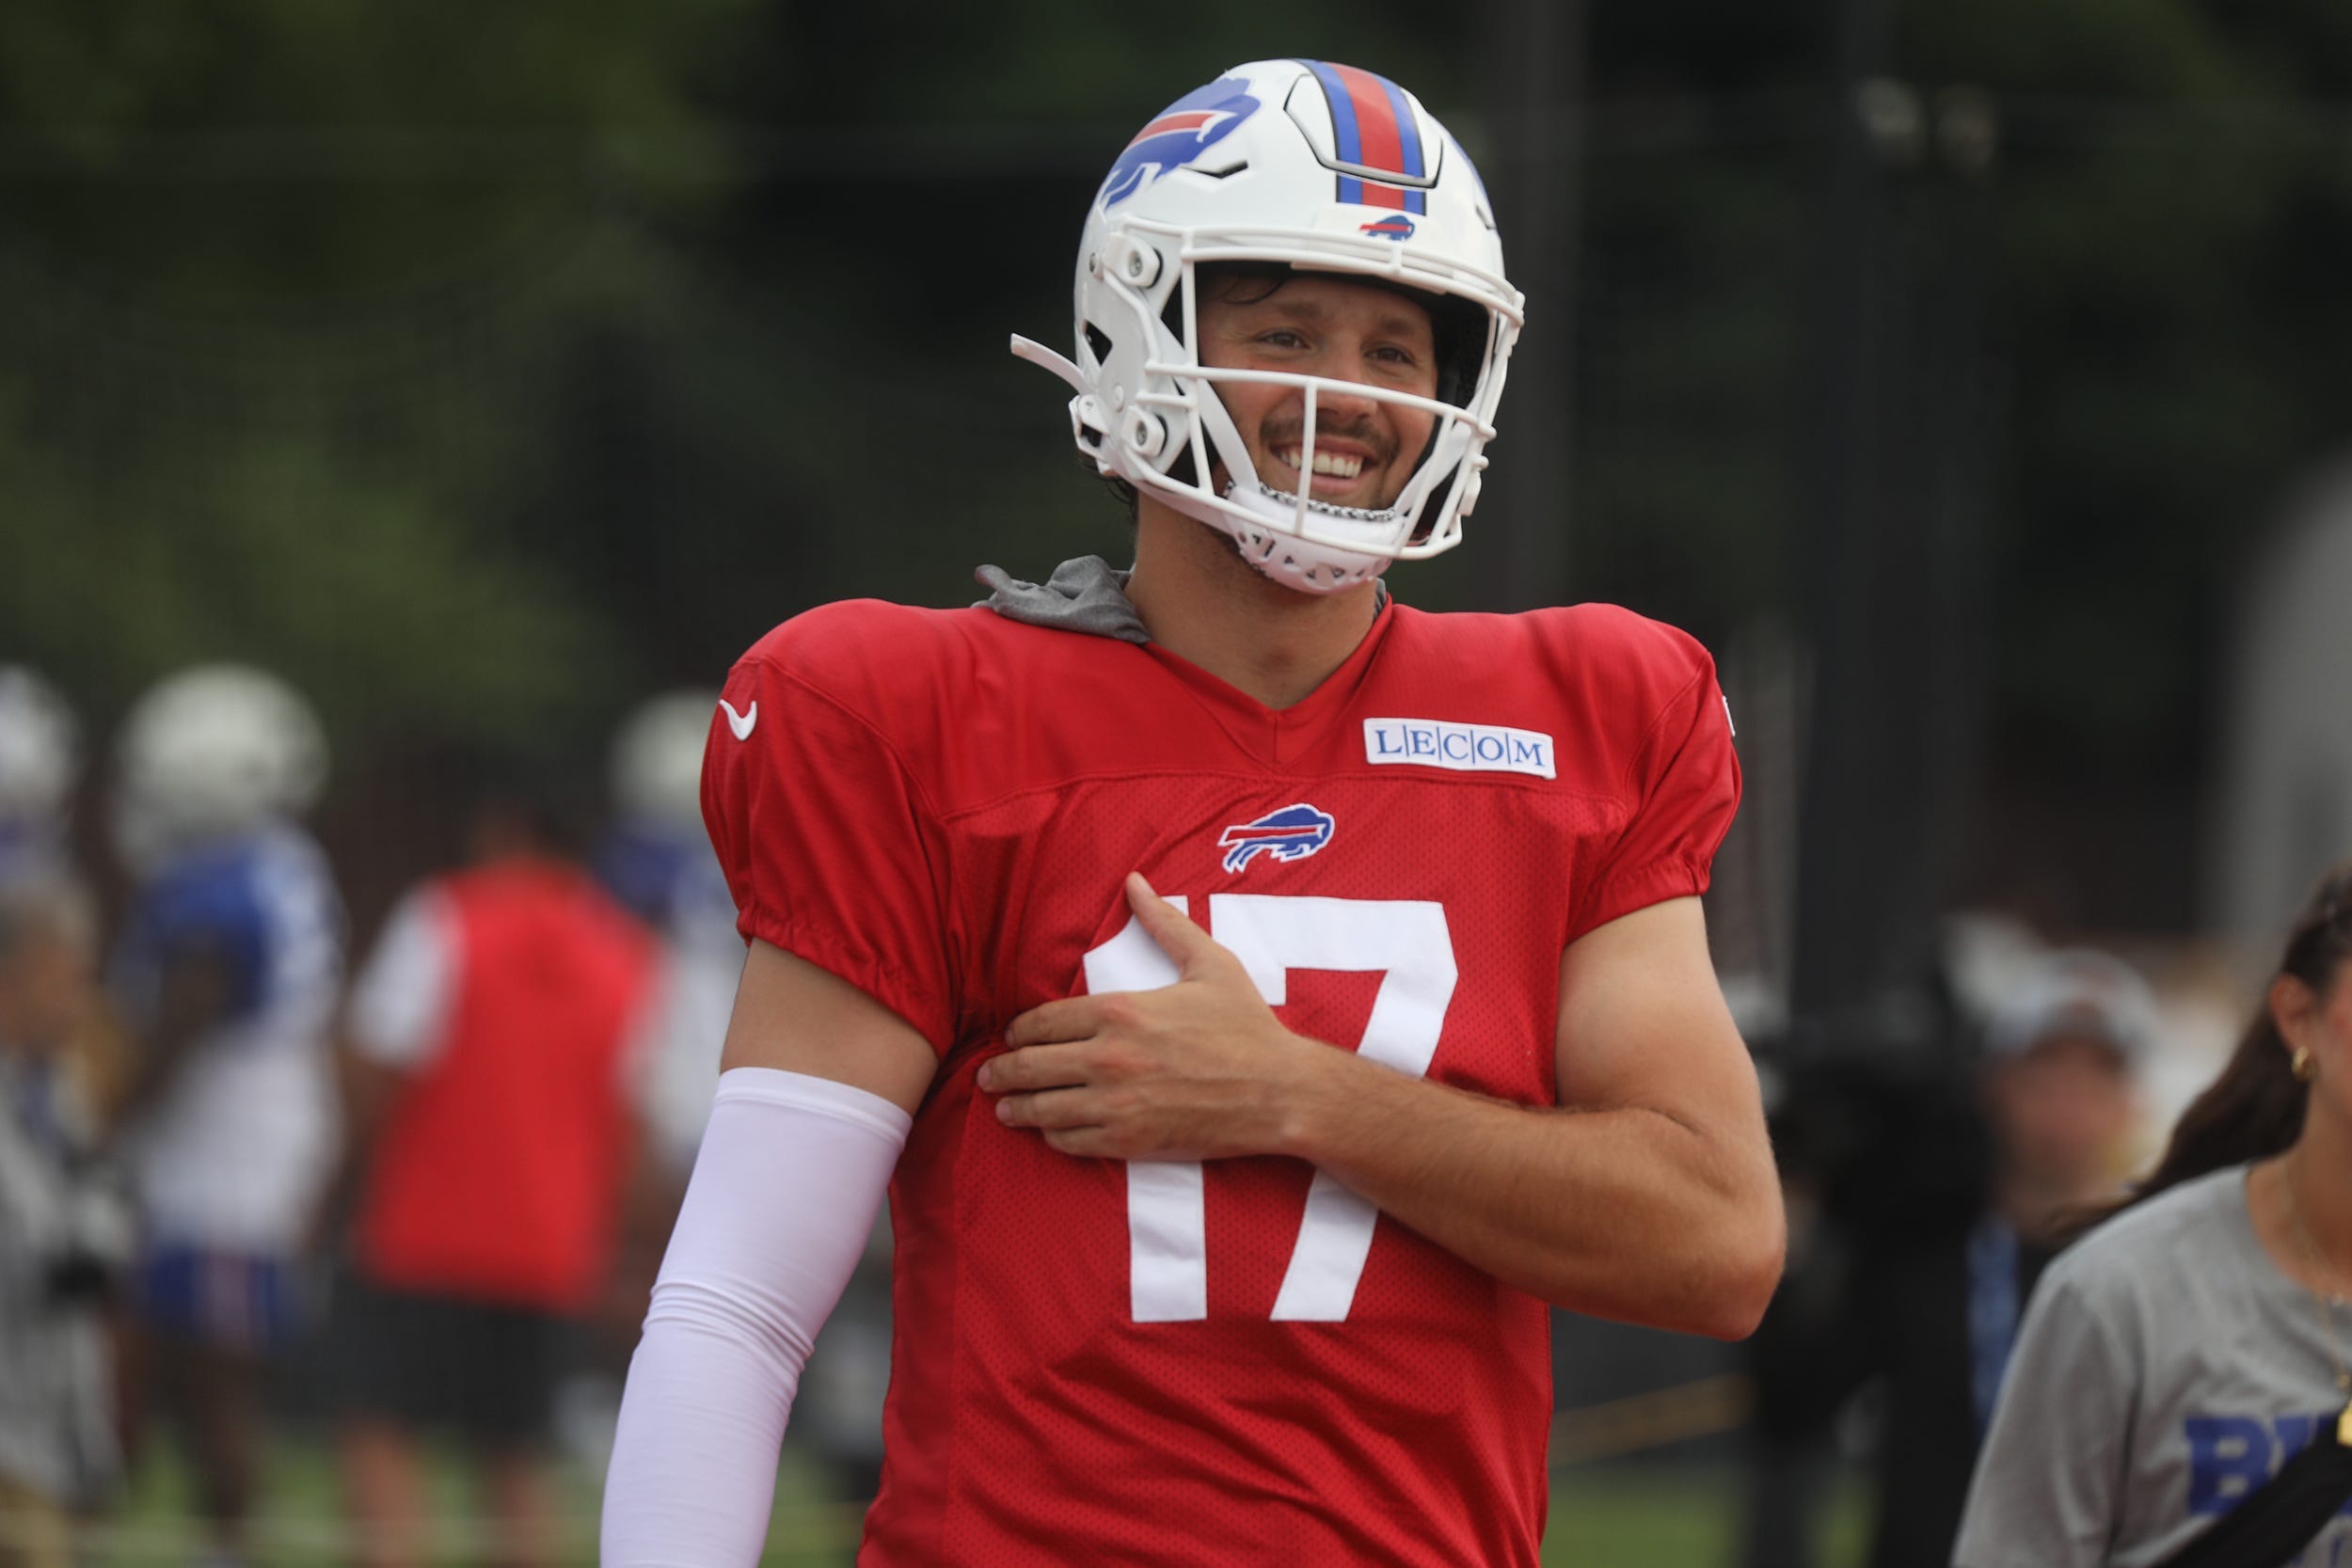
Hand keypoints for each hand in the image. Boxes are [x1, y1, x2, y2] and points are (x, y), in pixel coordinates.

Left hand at [982, 873, 1336, 1160]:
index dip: (1019, 1031)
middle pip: (1030, 1066)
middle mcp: (1109, 1058)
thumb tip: (1135, 882)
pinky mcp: (1130, 1142)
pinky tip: (1050, 1130)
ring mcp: (1116, 1104)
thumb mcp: (1210, 964)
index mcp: (1120, 1011)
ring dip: (1017, 1109)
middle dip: (1002, 1073)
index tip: (1011, 1036)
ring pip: (1043, 1109)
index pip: (1042, 1021)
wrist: (1280, 1092)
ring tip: (1005, 1109)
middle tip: (989, 1077)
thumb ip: (1165, 923)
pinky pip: (1070, 1141)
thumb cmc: (1247, 1027)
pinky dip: (1053, 1136)